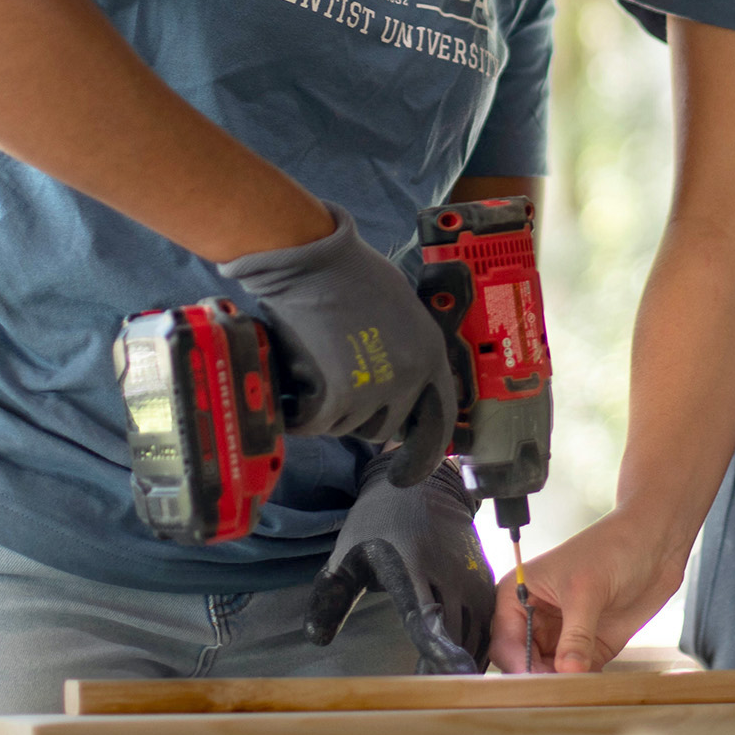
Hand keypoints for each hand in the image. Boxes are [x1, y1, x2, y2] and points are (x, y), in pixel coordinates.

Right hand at [219, 204, 458, 483]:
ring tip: (316, 366)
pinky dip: (301, 413)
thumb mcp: (400, 310)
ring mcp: (376, 388)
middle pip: (385, 428)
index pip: (440, 417)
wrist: (313, 263)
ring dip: (329, 409)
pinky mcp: (339, 396)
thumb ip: (408, 350)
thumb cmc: (351, 275)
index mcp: (431, 354)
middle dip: (360, 415)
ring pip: (347, 427)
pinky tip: (295, 386)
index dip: (425, 449)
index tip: (407, 471)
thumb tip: (403, 389)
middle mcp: (411, 377)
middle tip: (336, 384)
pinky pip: (316, 424)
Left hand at [305, 453, 493, 672]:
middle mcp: (447, 569)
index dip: (437, 648)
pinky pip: (488, 621)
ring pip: (476, 630)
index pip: (425, 613)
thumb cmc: (377, 523)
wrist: (425, 486)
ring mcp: (471, 574)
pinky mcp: (485, 579)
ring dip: (464, 661)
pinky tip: (463, 666)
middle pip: (454, 631)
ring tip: (446, 688)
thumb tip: (315, 638)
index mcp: (409, 563)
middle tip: (431, 696)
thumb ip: (331, 596)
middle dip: (446, 669)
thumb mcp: (347, 554)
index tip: (445, 676)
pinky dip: (479, 647)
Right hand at [489, 510, 686, 673]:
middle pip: (523, 662)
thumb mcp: (587, 590)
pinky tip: (590, 689)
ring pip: (548, 672)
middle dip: (538, 678)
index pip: (504, 640)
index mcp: (518, 593)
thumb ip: (576, 635)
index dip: (518, 663)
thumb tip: (568, 671)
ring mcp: (562, 633)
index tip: (537, 682)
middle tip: (558, 692)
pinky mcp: (588, 646)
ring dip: (560, 685)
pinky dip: (582, 684)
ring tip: (575, 693)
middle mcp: (535, 617)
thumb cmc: (612, 547)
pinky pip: (576, 674)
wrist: (655, 545)